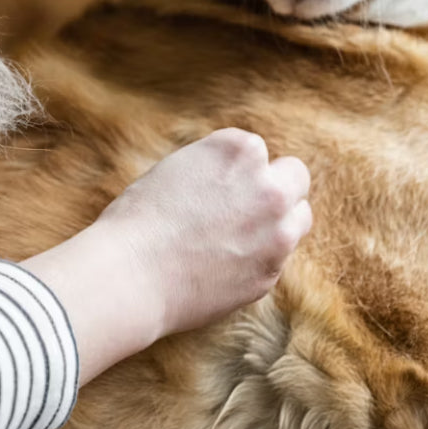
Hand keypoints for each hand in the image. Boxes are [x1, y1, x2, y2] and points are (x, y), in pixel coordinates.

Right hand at [22, 129, 310, 384]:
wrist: (129, 277)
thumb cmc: (137, 221)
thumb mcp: (176, 170)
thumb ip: (217, 169)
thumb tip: (238, 181)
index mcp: (240, 151)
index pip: (257, 152)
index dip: (236, 171)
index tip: (213, 189)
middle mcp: (268, 187)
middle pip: (295, 178)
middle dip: (274, 189)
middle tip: (243, 208)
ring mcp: (276, 233)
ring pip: (298, 219)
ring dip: (277, 224)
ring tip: (237, 238)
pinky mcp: (270, 274)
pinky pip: (277, 260)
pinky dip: (257, 261)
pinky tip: (222, 267)